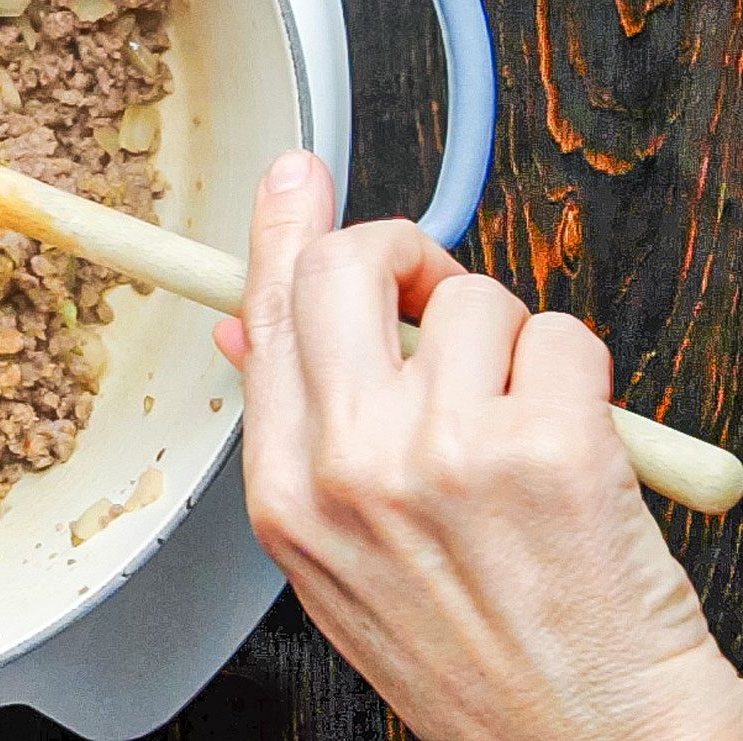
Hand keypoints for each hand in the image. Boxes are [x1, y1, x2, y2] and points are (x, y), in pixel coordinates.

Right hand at [216, 151, 742, 739]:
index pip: (269, 316)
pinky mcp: (549, 447)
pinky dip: (580, 375)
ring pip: (473, 300)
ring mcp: (448, 453)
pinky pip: (560, 336)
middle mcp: (353, 467)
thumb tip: (252, 331)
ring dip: (511, 342)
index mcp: (287, 495)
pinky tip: (575, 447)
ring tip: (522, 425)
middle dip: (403, 251)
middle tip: (434, 286)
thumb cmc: (473, 657)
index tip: (297, 176)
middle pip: (346, 267)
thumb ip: (297, 434)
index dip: (283, 230)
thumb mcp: (338, 559)